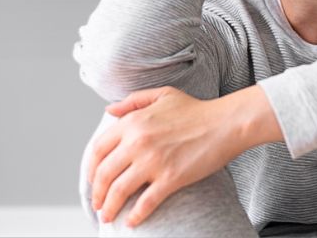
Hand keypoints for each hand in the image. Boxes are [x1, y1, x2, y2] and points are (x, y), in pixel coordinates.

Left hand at [87, 86, 245, 228]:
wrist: (226, 123)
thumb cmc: (197, 110)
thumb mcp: (163, 95)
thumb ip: (133, 101)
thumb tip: (110, 110)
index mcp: (133, 122)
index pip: (98, 150)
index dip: (90, 169)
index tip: (93, 180)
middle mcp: (138, 142)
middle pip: (104, 174)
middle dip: (97, 193)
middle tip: (98, 203)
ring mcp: (153, 161)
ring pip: (118, 191)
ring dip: (109, 208)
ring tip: (108, 216)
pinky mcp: (170, 178)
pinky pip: (145, 203)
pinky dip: (135, 216)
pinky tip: (132, 221)